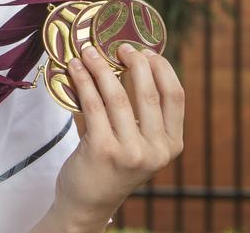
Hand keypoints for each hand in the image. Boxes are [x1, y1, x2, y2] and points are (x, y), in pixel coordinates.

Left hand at [50, 44, 184, 230]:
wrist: (88, 202)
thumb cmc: (112, 165)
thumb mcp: (138, 143)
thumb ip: (141, 114)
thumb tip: (130, 63)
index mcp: (171, 145)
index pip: (176, 97)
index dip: (162, 68)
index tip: (146, 50)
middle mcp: (156, 150)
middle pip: (148, 92)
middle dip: (134, 62)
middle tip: (118, 46)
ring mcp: (131, 152)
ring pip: (116, 96)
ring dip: (100, 67)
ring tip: (88, 52)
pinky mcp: (103, 150)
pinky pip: (92, 104)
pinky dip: (82, 81)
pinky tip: (74, 68)